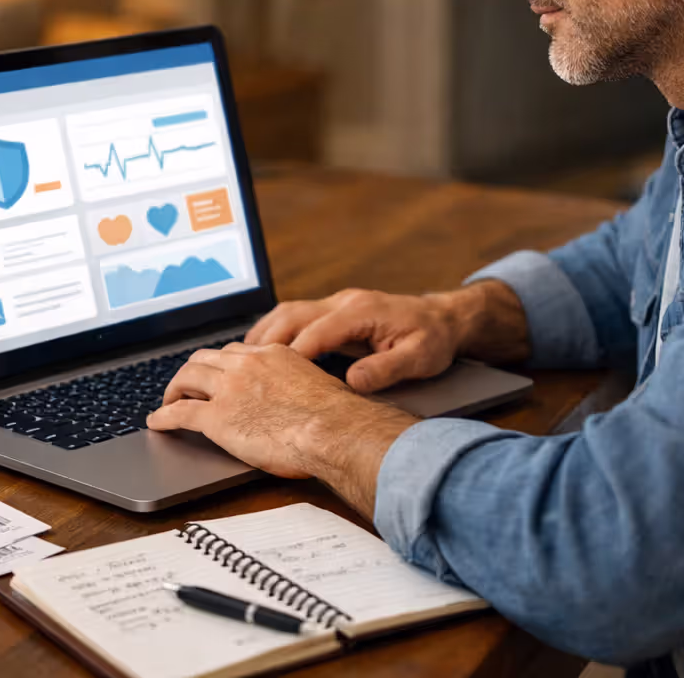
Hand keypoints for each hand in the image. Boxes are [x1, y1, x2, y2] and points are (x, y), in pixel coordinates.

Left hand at [146, 343, 415, 514]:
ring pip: (187, 378)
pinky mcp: (217, 418)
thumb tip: (298, 401)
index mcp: (271, 355)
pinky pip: (179, 414)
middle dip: (191, 372)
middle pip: (205, 359)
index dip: (219, 364)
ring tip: (168, 402)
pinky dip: (163, 417)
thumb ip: (297, 385)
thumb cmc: (335, 418)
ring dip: (174, 390)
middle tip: (186, 386)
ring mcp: (229, 389)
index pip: (234, 352)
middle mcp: (246, 364)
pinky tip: (157, 423)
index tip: (215, 373)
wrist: (333, 431)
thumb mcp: (316, 386)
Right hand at [245, 284, 529, 392]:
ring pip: (287, 312)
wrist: (443, 319)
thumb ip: (386, 369)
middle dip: (265, 342)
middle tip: (244, 371)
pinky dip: (274, 333)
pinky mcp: (333, 311)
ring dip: (263, 335)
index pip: (317, 331)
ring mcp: (336, 303)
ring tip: (240, 362)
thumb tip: (353, 381)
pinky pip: (295, 317)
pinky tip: (261, 354)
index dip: (293, 354)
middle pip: (292, 315)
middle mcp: (344, 302)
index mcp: (361, 311)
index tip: (272, 378)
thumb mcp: (419, 358)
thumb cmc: (432, 340)